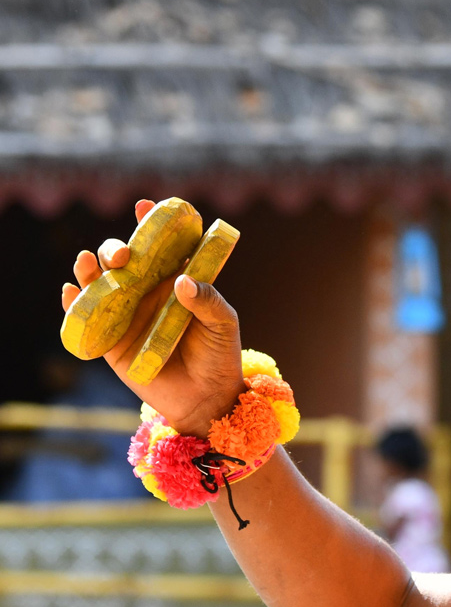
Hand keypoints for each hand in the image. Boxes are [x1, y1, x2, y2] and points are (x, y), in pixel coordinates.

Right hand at [60, 199, 245, 435]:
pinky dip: (74, 303)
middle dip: (117, 248)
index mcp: (176, 281)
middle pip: (123, 260)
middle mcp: (148, 293)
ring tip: (88, 263)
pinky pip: (85, 317)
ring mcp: (127, 314)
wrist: (207, 400)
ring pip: (100, 282)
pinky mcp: (111, 340)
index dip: (152, 223)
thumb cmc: (219, 357)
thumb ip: (209, 301)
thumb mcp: (223, 325)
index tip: (146, 206)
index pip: (162, 246)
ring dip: (90, 269)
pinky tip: (70, 291)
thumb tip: (181, 281)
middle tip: (123, 255)